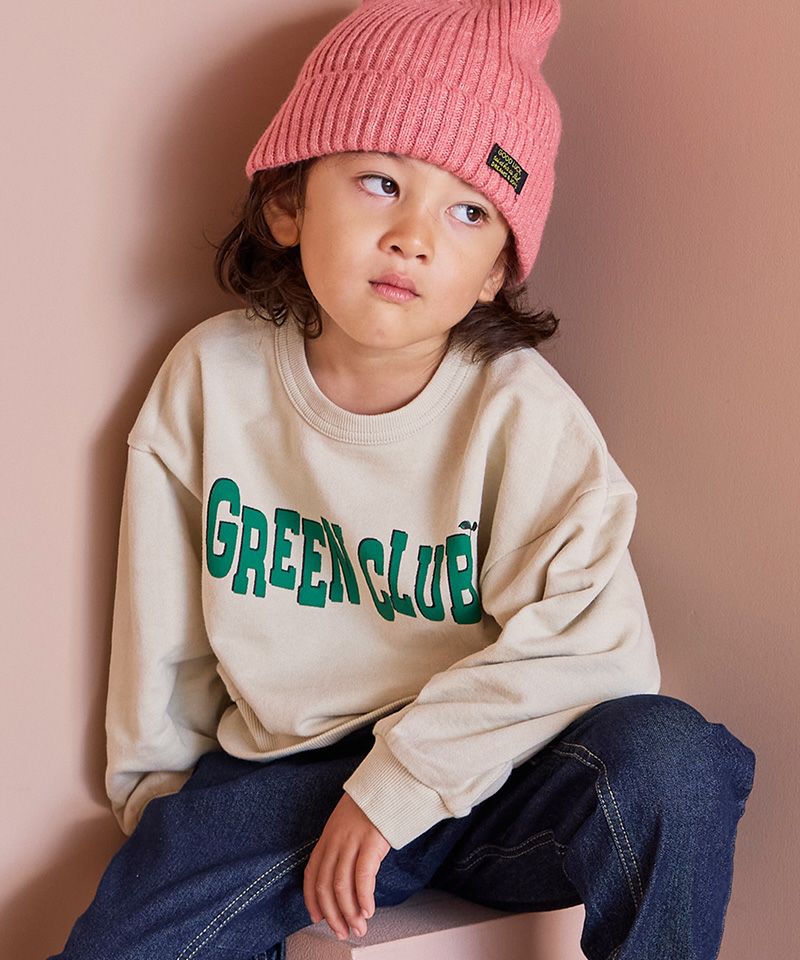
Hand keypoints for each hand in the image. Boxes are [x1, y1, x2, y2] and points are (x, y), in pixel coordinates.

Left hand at [303, 791, 390, 939]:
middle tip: (341, 930)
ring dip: (349, 912)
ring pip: (342, 885)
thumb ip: (342, 846)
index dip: (312, 899)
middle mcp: (336, 839)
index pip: (312, 873)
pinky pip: (362, 876)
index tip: (317, 917)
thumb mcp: (347, 822)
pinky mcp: (371, 841)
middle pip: (325, 884)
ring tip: (357, 926)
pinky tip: (368, 909)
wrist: (389, 782)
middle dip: (332, 913)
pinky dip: (363, 897)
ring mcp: (352, 840)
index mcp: (328, 836)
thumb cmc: (373, 804)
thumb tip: (345, 875)